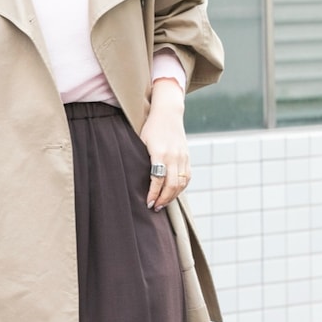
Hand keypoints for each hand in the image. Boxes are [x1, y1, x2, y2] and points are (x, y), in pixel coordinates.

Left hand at [141, 79, 189, 210]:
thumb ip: (141, 159)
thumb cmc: (150, 127)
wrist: (168, 113)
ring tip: (163, 203)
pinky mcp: (187, 157)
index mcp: (160, 153)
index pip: (158, 180)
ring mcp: (182, 157)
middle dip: (163, 199)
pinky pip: (187, 177)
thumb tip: (134, 179)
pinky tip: (173, 193)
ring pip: (181, 183)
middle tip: (155, 207)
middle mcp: (174, 156)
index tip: (148, 203)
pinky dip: (181, 188)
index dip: (153, 194)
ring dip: (173, 196)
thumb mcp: (141, 141)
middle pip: (172, 185)